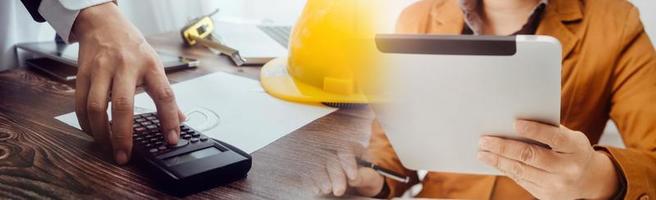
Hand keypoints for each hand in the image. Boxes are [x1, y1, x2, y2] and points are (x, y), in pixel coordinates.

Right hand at [72, 3, 184, 163]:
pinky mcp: (83, 74)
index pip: (165, 95)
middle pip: (124, 105)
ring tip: (108, 147)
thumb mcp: (155, 64)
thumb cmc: (132, 47)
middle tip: (124, 155)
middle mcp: (125, 67)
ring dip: (101, 133)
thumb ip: (166, 93)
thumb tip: (180, 119)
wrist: (103, 23)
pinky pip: (80, 104)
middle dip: (123, 135)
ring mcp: (102, 70)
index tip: (171, 139)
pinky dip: (86, 123)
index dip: (170, 119)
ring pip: (97, 107)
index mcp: (150, 66)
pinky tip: (93, 132)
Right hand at [303, 146, 384, 196]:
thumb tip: (354, 179)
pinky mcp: (314, 169)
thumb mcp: (372, 179)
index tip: (352, 178)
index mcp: (352, 148)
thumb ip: (365, 177)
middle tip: (339, 191)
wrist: (358, 189)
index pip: (346, 149)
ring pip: (317, 163)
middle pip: (330, 157)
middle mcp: (335, 150)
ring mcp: (323, 159)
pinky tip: (315, 190)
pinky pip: (308, 172)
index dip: (348, 162)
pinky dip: (311, 181)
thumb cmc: (367, 181)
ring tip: (326, 190)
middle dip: (335, 175)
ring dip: (321, 177)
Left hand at [477, 120, 619, 198]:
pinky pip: (520, 180)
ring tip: (482, 152)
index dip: (534, 130)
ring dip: (498, 160)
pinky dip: (504, 169)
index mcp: (575, 148)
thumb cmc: (572, 150)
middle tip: (484, 140)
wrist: (589, 181)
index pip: (554, 137)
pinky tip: (493, 161)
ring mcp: (556, 184)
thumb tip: (514, 122)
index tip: (514, 123)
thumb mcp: (570, 137)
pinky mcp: (545, 195)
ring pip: (521, 170)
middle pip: (531, 156)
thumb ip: (548, 130)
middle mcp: (567, 168)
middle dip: (504, 147)